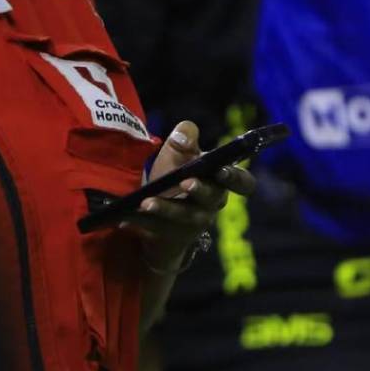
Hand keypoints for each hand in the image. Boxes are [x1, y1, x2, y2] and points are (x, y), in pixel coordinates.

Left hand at [124, 120, 256, 272]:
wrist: (159, 214)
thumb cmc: (176, 175)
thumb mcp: (180, 154)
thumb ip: (185, 139)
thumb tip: (182, 135)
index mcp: (219, 182)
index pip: (242, 183)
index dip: (236, 178)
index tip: (221, 170)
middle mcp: (211, 204)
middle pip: (212, 198)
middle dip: (200, 190)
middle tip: (186, 182)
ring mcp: (192, 222)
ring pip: (183, 216)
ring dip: (165, 208)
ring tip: (146, 202)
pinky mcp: (170, 235)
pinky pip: (156, 228)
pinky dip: (141, 221)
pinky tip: (126, 217)